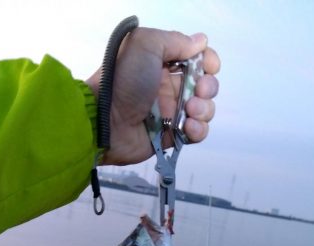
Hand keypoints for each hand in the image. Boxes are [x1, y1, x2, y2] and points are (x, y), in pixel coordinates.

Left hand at [86, 27, 219, 165]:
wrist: (105, 121)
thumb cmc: (121, 81)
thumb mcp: (144, 45)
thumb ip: (174, 40)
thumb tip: (200, 42)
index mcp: (163, 65)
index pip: (196, 60)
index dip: (207, 62)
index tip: (209, 66)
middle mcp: (169, 88)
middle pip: (205, 86)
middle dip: (208, 87)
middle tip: (198, 91)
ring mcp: (171, 113)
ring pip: (204, 110)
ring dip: (204, 109)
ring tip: (189, 110)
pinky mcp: (171, 136)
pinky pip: (195, 133)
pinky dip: (198, 130)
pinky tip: (188, 126)